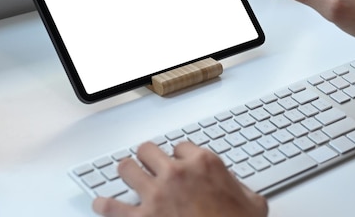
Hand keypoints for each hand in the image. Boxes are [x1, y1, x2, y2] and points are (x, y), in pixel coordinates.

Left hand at [92, 141, 267, 216]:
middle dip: (148, 157)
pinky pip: (112, 207)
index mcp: (204, 164)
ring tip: (126, 174)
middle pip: (148, 150)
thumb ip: (241, 188)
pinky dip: (105, 205)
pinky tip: (101, 204)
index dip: (180, 155)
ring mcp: (157, 195)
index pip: (182, 146)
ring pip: (127, 168)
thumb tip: (238, 188)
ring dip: (126, 172)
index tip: (179, 162)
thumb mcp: (253, 204)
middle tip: (148, 163)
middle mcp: (177, 173)